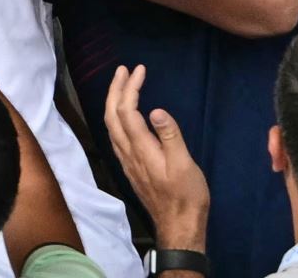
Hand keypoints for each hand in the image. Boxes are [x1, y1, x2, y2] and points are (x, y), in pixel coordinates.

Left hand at [103, 65, 208, 252]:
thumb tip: (155, 110)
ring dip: (114, 102)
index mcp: (141, 149)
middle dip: (115, 89)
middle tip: (123, 70)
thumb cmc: (186, 196)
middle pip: (112, 115)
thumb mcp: (184, 165)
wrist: (178, 227)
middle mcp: (128, 153)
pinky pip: (116, 136)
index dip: (130, 87)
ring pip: (111, 126)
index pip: (127, 110)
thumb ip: (170, 136)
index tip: (138, 69)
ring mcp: (127, 161)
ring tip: (122, 85)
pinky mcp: (130, 168)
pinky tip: (124, 115)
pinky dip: (117, 117)